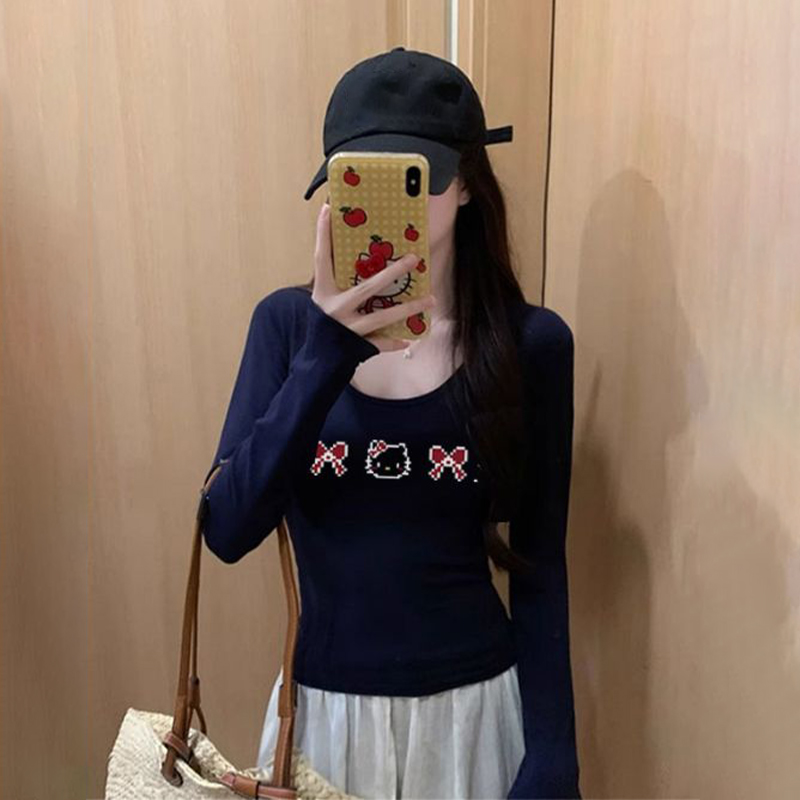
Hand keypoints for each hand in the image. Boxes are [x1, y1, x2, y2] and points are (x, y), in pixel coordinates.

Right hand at [311, 202, 435, 352]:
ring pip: (382, 316)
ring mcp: (347, 328)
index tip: (328, 209)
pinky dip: (393, 341)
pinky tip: (409, 337)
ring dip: (408, 308)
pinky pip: (379, 342)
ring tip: (429, 299)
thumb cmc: (321, 323)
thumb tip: (356, 254)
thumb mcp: (323, 299)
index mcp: (323, 292)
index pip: (322, 258)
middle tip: (413, 259)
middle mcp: (335, 308)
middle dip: (392, 272)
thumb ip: (336, 279)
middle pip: (368, 287)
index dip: (323, 234)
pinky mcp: (356, 346)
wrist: (315, 358)